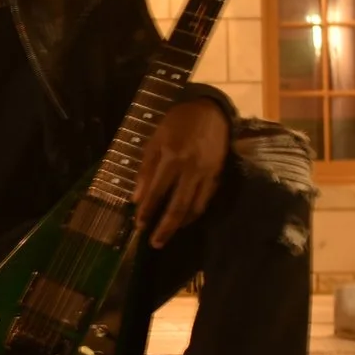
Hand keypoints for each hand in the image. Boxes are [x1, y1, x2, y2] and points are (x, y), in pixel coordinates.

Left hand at [134, 99, 229, 248]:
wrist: (210, 111)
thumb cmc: (177, 123)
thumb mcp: (154, 140)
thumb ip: (145, 169)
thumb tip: (136, 199)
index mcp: (171, 157)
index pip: (156, 192)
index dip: (147, 212)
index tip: (138, 226)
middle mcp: (190, 168)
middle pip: (177, 206)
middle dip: (164, 228)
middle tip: (154, 244)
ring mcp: (206, 174)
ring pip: (194, 207)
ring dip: (179, 225)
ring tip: (168, 235)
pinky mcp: (217, 176)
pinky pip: (206, 201)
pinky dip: (194, 214)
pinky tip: (184, 220)